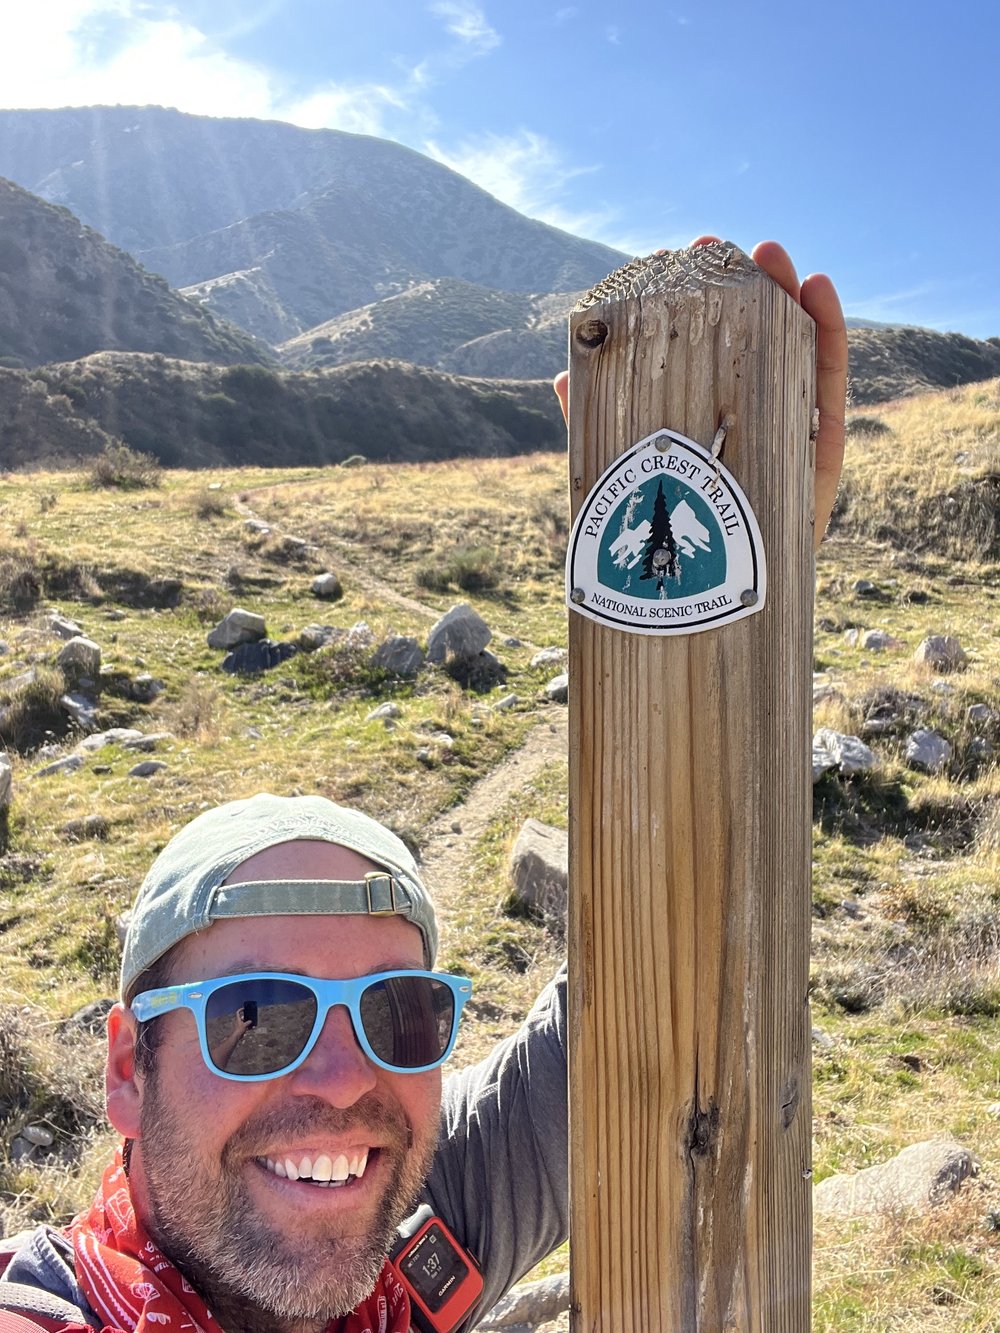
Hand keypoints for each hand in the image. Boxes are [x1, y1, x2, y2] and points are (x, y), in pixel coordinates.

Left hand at [553, 238, 846, 552]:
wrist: (704, 628)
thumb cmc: (663, 558)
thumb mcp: (622, 485)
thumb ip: (600, 431)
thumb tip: (563, 376)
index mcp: (706, 430)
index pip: (704, 357)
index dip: (697, 306)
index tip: (679, 258)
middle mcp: (748, 430)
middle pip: (752, 348)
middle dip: (739, 291)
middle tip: (716, 246)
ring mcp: (787, 444)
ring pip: (795, 359)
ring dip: (789, 299)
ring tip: (776, 254)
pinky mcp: (818, 468)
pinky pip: (829, 398)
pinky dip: (830, 341)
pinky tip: (819, 292)